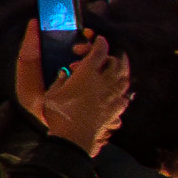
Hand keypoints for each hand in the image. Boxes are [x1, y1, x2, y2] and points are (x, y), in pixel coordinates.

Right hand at [19, 25, 129, 154]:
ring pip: (124, 77)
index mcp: (87, 74)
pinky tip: (113, 92)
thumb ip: (60, 80)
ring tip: (108, 73)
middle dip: (110, 56)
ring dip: (118, 71)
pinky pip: (125, 94)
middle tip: (100, 58)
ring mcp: (114, 96)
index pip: (99, 51)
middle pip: (117, 61)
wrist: (74, 138)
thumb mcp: (52, 94)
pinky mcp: (118, 109)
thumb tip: (64, 74)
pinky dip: (121, 89)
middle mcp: (105, 82)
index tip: (99, 39)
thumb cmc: (59, 114)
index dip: (100, 43)